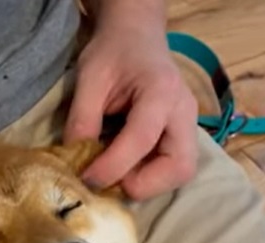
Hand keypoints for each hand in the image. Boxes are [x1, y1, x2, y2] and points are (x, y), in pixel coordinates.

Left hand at [64, 8, 198, 199]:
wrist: (136, 36)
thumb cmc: (114, 50)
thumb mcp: (90, 77)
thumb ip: (82, 118)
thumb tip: (75, 161)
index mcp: (161, 90)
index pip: (142, 139)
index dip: (114, 166)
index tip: (87, 178)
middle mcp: (184, 111)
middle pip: (179, 167)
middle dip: (145, 185)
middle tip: (111, 181)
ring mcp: (189, 124)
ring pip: (181, 172)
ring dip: (149, 184)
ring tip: (117, 174)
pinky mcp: (183, 135)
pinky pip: (174, 167)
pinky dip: (150, 177)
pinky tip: (126, 167)